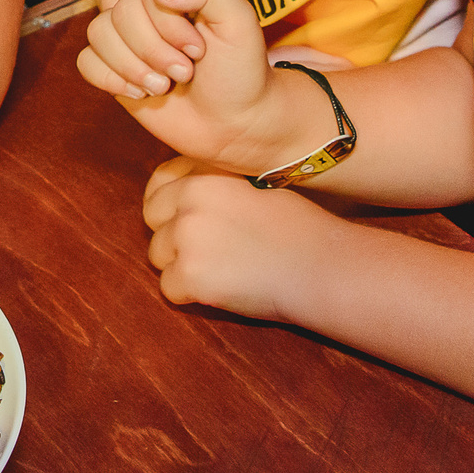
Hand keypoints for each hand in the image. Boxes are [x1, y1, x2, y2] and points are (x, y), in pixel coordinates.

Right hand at [77, 0, 314, 171]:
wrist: (232, 123)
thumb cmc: (240, 71)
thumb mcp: (239, 22)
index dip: (165, 22)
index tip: (198, 49)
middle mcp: (147, 7)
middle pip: (119, 12)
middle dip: (153, 50)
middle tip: (186, 71)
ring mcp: (127, 37)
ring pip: (98, 32)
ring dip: (133, 66)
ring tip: (164, 86)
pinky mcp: (114, 66)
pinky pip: (86, 61)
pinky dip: (110, 79)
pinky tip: (140, 93)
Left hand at [141, 158, 330, 323]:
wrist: (321, 267)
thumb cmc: (298, 228)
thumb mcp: (254, 186)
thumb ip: (215, 186)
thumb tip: (183, 193)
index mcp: (204, 177)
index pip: (159, 184)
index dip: (169, 203)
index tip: (183, 216)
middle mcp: (189, 202)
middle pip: (152, 219)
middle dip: (170, 234)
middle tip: (206, 250)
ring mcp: (187, 239)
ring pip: (158, 256)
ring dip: (180, 266)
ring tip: (220, 271)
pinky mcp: (191, 277)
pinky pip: (169, 289)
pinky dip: (190, 295)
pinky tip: (221, 290)